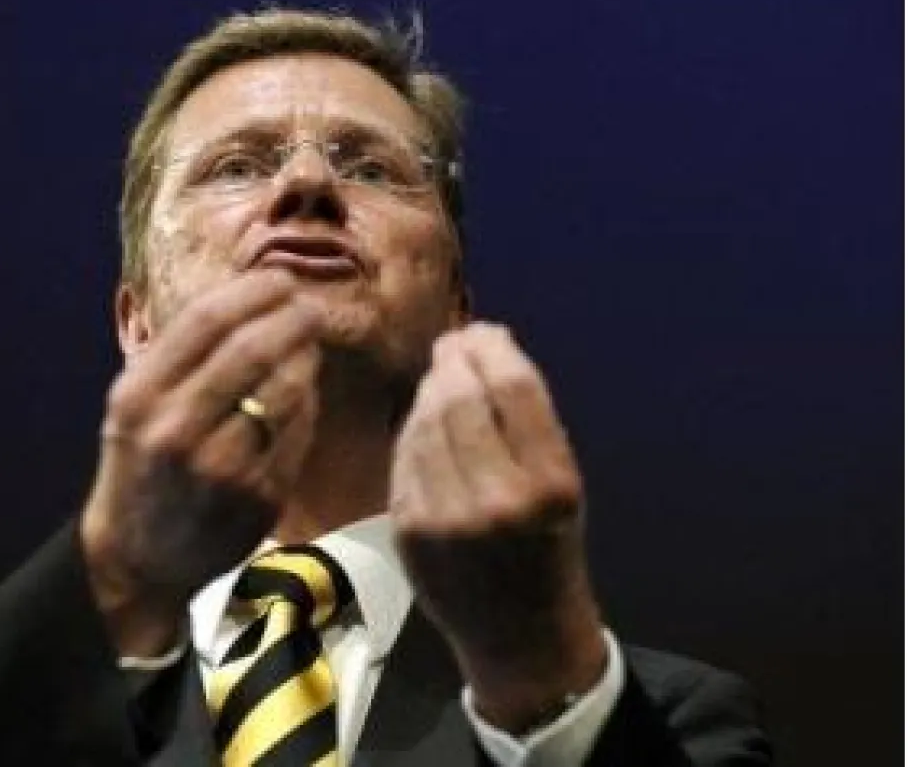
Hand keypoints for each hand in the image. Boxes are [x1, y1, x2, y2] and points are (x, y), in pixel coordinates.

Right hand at [80, 270, 322, 655]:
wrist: (138, 557)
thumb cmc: (142, 464)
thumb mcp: (136, 404)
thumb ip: (179, 354)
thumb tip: (246, 294)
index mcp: (139, 396)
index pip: (206, 321)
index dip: (252, 291)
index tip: (280, 280)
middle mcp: (175, 430)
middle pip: (250, 350)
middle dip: (290, 318)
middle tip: (308, 308)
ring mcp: (220, 467)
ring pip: (284, 391)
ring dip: (305, 358)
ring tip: (307, 346)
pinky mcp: (257, 497)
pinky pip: (297, 432)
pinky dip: (307, 403)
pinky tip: (304, 391)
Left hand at [391, 322, 606, 731]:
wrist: (520, 635)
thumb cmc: (549, 550)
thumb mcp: (562, 486)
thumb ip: (527, 422)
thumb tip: (483, 345)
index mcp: (550, 484)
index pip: (513, 388)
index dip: (492, 347)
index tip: (483, 332)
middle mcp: (497, 498)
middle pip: (461, 398)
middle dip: (454, 360)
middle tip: (453, 345)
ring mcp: (445, 516)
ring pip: (425, 423)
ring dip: (430, 390)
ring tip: (441, 378)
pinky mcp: (408, 528)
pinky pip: (404, 457)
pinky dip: (413, 429)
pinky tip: (424, 421)